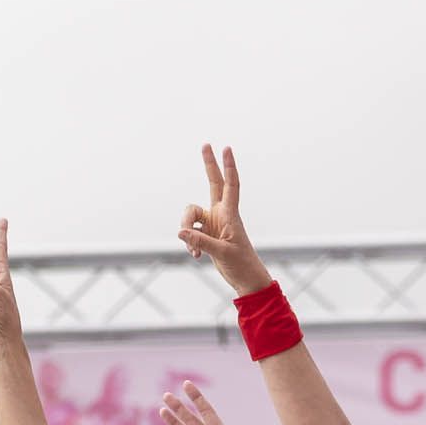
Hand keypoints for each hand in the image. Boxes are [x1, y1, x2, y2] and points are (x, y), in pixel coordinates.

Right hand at [178, 144, 269, 295]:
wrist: (245, 280)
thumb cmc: (241, 265)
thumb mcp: (221, 253)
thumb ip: (201, 241)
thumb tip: (180, 232)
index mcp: (230, 214)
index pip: (230, 185)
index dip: (228, 167)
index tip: (227, 149)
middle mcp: (221, 214)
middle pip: (213, 183)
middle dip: (209, 165)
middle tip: (206, 144)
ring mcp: (212, 223)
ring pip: (191, 215)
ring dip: (187, 230)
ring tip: (193, 251)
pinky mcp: (206, 234)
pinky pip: (190, 232)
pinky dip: (189, 243)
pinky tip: (195, 256)